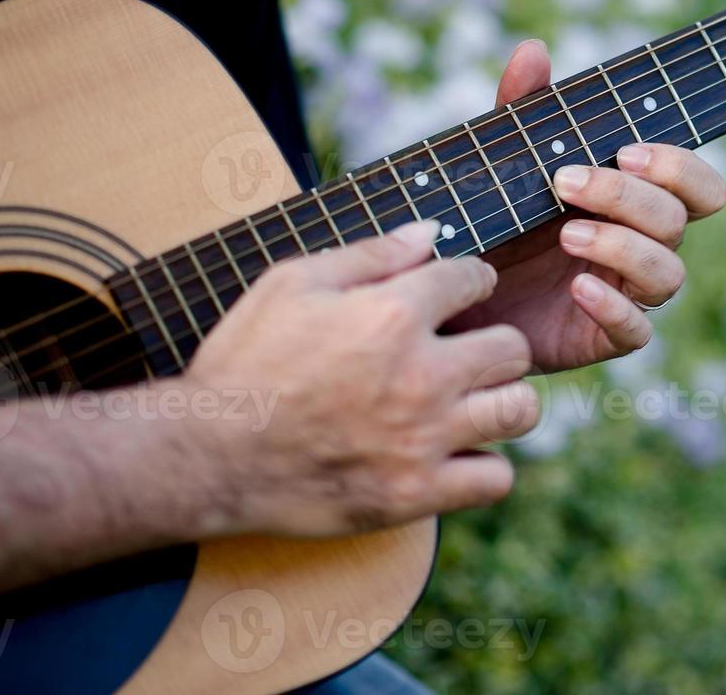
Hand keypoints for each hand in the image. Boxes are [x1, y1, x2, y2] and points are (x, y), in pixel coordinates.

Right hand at [181, 222, 539, 537]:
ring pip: (519, 411)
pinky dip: (484, 467)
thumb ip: (369, 254)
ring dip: (502, 402)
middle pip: (512, 348)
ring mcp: (423, 439)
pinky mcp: (416, 494)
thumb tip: (431, 232)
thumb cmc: (245, 361)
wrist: (207, 454)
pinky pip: (495, 479)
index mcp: (392, 315)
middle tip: (468, 353)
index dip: (469, 281)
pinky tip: (457, 453)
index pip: (473, 279)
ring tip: (474, 402)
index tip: (459, 294)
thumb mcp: (291, 283)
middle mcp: (420, 375)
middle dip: (494, 343)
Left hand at [449, 40, 725, 371]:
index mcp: (634, 200)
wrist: (451, 295)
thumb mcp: (502, 164)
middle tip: (568, 182)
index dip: (678, 166)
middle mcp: (642, 244)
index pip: (695, 184)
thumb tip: (533, 50)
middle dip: (630, 197)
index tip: (624, 151)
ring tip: (566, 234)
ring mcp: (628, 292)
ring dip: (622, 246)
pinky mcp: (603, 336)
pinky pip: (636, 330)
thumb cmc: (491, 223)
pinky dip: (613, 306)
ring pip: (667, 272)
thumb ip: (522, 111)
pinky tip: (579, 288)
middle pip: (680, 219)